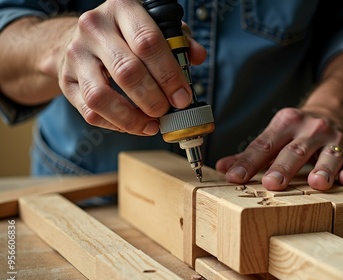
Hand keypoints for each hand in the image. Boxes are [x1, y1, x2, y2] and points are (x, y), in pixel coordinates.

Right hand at [58, 0, 205, 134]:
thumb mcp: (154, 27)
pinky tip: (134, 126)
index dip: (169, 75)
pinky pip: (90, 112)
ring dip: (132, 118)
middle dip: (154, 100)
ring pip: (101, 97)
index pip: (148, 42)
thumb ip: (178, 41)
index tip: (182, 97)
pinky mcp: (66, 81)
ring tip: (151, 125)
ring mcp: (76, 54)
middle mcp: (94, 28)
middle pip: (127, 72)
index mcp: (122, 8)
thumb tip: (196, 56)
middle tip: (168, 112)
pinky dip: (116, 125)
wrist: (81, 38)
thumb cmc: (127, 35)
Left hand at [216, 107, 342, 190]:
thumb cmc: (300, 129)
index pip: (263, 144)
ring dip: (323, 169)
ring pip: (329, 155)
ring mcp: (335, 139)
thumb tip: (222, 168)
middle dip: (283, 167)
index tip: (233, 178)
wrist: (339, 110)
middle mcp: (311, 129)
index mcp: (286, 123)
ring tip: (317, 183)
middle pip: (295, 150)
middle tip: (272, 183)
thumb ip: (251, 154)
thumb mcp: (276, 134)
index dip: (248, 162)